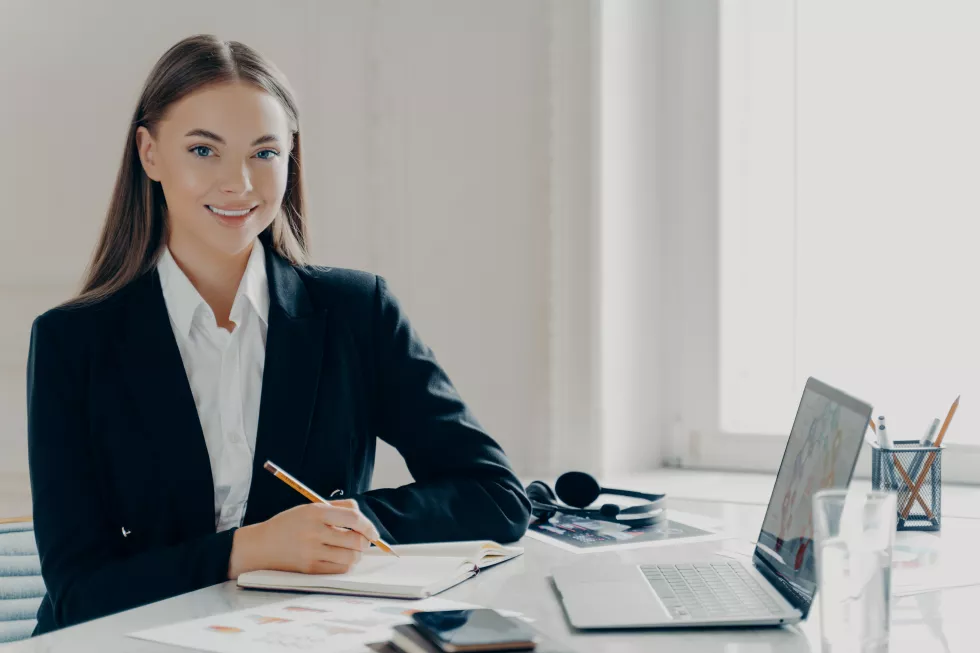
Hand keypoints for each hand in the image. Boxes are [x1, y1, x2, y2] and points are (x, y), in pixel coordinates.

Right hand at [228, 500, 380, 577]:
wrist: (261, 545)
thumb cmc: (289, 524)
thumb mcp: (310, 508)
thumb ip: (337, 507)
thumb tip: (360, 513)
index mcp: (316, 513)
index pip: (353, 517)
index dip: (368, 525)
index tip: (373, 531)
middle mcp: (314, 532)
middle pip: (355, 540)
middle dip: (365, 542)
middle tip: (364, 542)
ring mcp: (312, 552)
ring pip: (350, 557)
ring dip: (357, 555)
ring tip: (352, 551)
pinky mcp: (310, 569)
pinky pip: (339, 570)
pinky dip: (346, 565)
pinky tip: (342, 559)